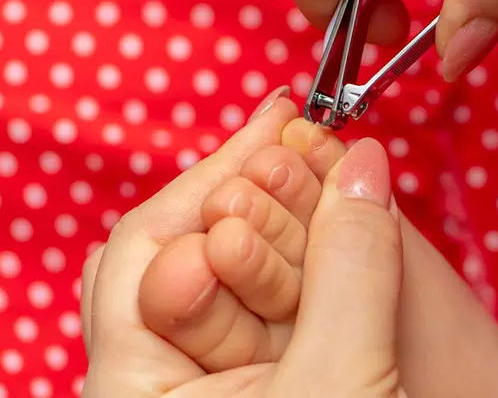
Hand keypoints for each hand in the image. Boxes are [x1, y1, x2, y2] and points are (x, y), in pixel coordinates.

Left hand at [82, 116, 406, 395]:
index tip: (279, 126)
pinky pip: (256, 308)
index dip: (218, 176)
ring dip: (271, 228)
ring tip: (316, 179)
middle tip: (292, 144)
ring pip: (216, 278)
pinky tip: (327, 238)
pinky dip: (293, 267)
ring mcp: (200, 384)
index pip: (144, 246)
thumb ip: (350, 274)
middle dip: (239, 193)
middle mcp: (152, 381)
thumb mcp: (338, 382)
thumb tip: (366, 167)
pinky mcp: (250, 388)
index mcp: (131, 387)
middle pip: (173, 250)